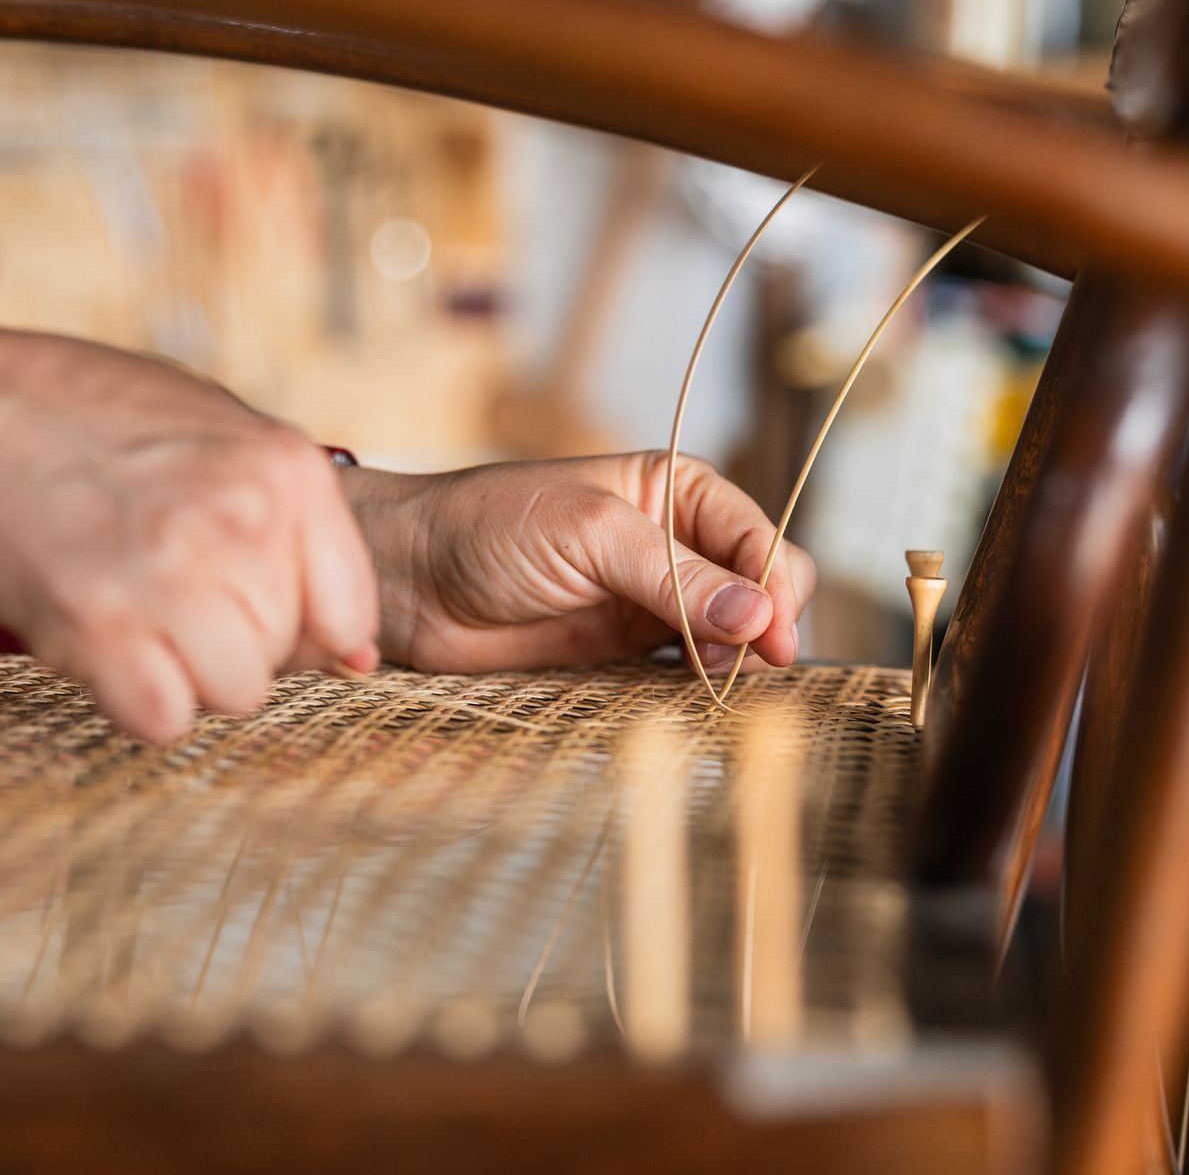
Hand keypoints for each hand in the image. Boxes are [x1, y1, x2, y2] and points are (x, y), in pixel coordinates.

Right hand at [0, 296, 379, 742]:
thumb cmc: (101, 420)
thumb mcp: (228, 435)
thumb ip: (301, 527)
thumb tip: (358, 653)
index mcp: (289, 472)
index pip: (351, 612)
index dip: (311, 628)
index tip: (263, 611)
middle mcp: (242, 522)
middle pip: (290, 654)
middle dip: (243, 642)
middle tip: (180, 596)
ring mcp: (171, 576)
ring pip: (238, 695)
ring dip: (196, 677)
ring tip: (150, 622)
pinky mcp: (97, 627)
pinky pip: (164, 719)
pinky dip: (141, 704)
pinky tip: (114, 652)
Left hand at [339, 453, 814, 672]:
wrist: (410, 581)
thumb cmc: (489, 528)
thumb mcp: (590, 534)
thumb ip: (673, 576)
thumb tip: (758, 616)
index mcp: (679, 490)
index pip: (760, 538)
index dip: (777, 588)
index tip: (774, 639)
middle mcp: (678, 543)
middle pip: (762, 589)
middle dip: (763, 626)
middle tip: (735, 665)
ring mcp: (656, 601)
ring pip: (733, 636)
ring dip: (735, 662)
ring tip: (707, 681)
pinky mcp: (628, 652)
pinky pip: (690, 671)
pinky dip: (702, 687)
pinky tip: (690, 697)